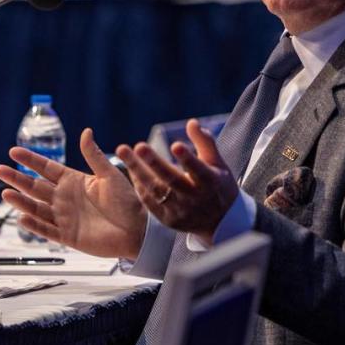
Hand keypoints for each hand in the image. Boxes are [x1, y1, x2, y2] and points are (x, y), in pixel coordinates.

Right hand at [0, 128, 145, 258]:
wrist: (137, 230)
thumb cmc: (127, 202)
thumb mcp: (109, 175)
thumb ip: (94, 155)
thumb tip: (86, 131)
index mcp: (74, 181)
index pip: (47, 168)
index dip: (30, 160)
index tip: (13, 151)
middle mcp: (65, 198)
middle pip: (35, 187)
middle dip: (17, 178)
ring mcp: (65, 217)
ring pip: (37, 208)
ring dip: (21, 201)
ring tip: (6, 193)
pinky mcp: (68, 236)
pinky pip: (47, 230)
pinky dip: (34, 225)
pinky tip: (22, 217)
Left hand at [116, 119, 238, 243]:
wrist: (220, 222)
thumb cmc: (218, 185)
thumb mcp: (218, 164)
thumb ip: (205, 142)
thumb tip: (191, 123)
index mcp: (210, 182)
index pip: (198, 170)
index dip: (187, 158)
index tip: (176, 145)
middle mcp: (195, 198)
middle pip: (172, 180)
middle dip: (155, 163)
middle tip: (140, 146)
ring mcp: (181, 211)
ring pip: (156, 191)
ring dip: (138, 171)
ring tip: (123, 151)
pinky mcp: (169, 220)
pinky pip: (150, 202)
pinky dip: (140, 185)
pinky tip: (131, 169)